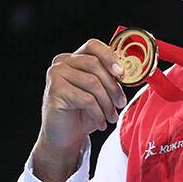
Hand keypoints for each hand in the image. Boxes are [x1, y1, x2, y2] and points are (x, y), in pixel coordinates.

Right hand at [32, 39, 127, 181]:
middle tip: (121, 103)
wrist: (64, 136)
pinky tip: (100, 122)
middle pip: (95, 65)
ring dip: (107, 103)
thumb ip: (108, 77)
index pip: (93, 46)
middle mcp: (61, 63)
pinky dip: (98, 112)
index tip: (121, 73)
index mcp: (73, 58)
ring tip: (111, 116)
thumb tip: (127, 72)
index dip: (109, 56)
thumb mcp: (99, 92)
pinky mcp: (55, 91)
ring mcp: (56, 76)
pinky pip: (86, 99)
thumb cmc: (83, 112)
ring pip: (92, 83)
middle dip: (113, 86)